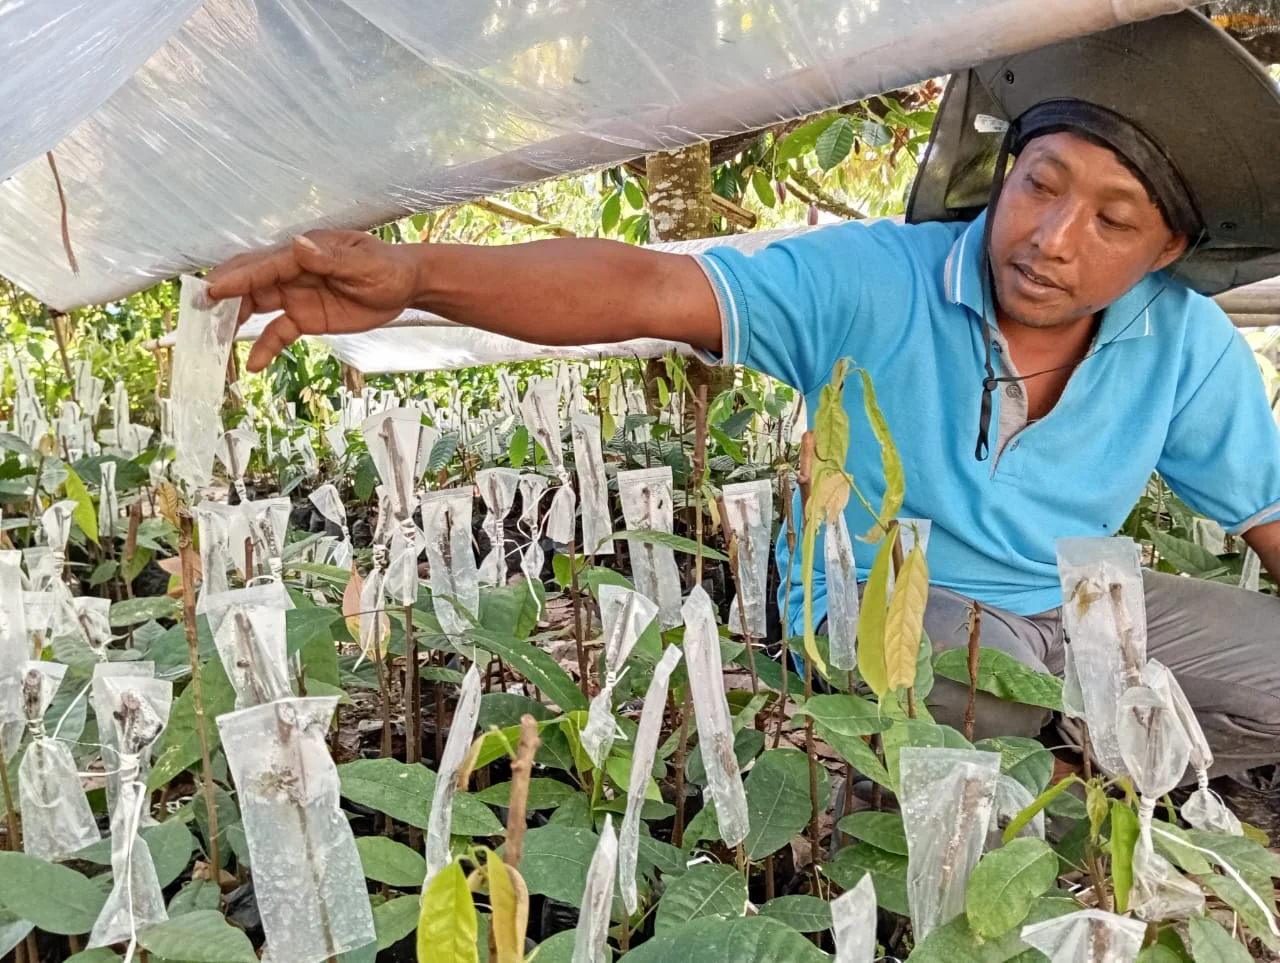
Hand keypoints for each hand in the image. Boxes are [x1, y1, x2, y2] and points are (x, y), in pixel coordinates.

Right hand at [206, 231, 420, 370]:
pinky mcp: (305, 316)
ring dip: (234, 320)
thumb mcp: (364, 263)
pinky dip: (265, 347)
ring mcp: (296, 294)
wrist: (407, 286)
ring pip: (256, 305)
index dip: (238, 278)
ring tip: (213, 339)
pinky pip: (279, 332)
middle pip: (250, 282)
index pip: (265, 265)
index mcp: (305, 253)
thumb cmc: (387, 267)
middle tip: (197, 311)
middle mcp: (294, 271)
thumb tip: (299, 244)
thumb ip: (331, 258)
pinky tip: (252, 364)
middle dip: (223, 295)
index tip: (212, 290)